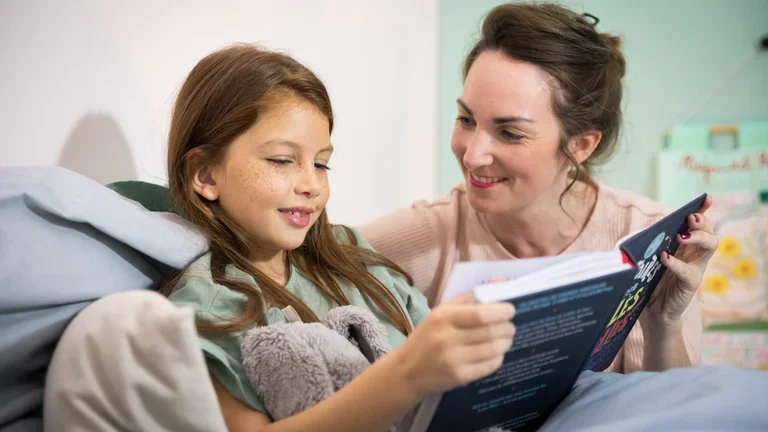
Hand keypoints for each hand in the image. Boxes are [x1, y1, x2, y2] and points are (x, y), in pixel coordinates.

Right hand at [393, 292, 514, 396]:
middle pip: (490, 332)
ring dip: (506, 342)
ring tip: (506, 338)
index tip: (510, 310)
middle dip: (507, 327)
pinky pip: (489, 366)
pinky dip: (498, 358)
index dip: (501, 311)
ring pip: (492, 349)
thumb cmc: (427, 336)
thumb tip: (500, 281)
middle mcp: (447, 339)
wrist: (407, 370)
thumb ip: (470, 297)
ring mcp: (454, 360)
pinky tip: (497, 353)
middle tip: (510, 326)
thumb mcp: (442, 312)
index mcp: (443, 318)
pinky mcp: (459, 377)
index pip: (480, 314)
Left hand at [643, 195, 717, 328]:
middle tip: (690, 219)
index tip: (705, 199)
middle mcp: (693, 253)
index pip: (698, 223)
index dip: (703, 210)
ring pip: (710, 246)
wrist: (650, 311)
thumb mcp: (641, 258)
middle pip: (709, 231)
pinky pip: (689, 271)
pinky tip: (664, 258)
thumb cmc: (647, 281)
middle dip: (702, 221)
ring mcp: (694, 267)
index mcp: (684, 244)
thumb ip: (638, 245)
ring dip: (698, 237)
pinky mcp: (690, 284)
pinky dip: (677, 263)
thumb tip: (629, 238)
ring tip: (680, 235)